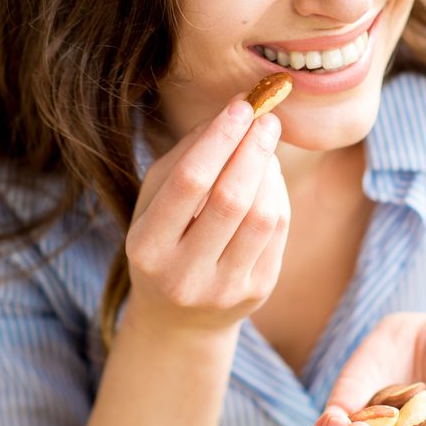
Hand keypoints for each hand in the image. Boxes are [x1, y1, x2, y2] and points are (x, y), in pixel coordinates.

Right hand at [120, 99, 289, 335]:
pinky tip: (269, 177)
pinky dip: (278, 194)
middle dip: (253, 150)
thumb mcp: (154, 202)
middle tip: (267, 118)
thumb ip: (184, 156)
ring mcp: (224, 288)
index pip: (189, 182)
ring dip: (270, 171)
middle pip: (231, 199)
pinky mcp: (257, 291)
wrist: (179, 319)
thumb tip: (231, 113)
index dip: (219, 140)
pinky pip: (278, 231)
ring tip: (264, 147)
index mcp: (146, 247)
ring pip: (262, 216)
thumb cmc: (164, 242)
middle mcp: (183, 274)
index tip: (241, 106)